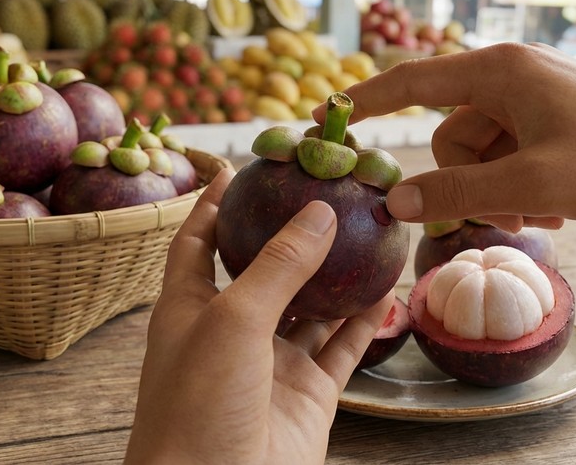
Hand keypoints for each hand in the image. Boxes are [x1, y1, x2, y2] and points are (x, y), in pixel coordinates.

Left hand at [125, 169, 392, 463]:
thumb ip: (277, 266)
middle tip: (323, 192)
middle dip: (290, 234)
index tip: (238, 169)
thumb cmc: (198, 405)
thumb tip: (319, 214)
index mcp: (189, 308)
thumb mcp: (232, 319)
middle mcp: (230, 332)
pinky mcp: (308, 395)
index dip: (213, 205)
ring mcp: (271, 364)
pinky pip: (341, 347)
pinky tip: (386, 287)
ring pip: (311, 308)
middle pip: (263, 269)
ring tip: (366, 231)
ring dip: (337, 275)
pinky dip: (364, 319)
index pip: (197, 242)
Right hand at [321, 43, 575, 270]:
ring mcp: (536, 106)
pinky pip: (509, 164)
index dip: (366, 100)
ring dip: (498, 195)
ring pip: (480, 158)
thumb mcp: (531, 184)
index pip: (413, 80)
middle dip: (467, 184)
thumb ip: (457, 192)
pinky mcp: (554, 131)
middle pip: (451, 137)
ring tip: (543, 217)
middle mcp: (514, 81)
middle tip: (506, 214)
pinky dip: (521, 193)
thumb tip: (393, 199)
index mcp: (502, 72)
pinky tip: (558, 213)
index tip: (327, 116)